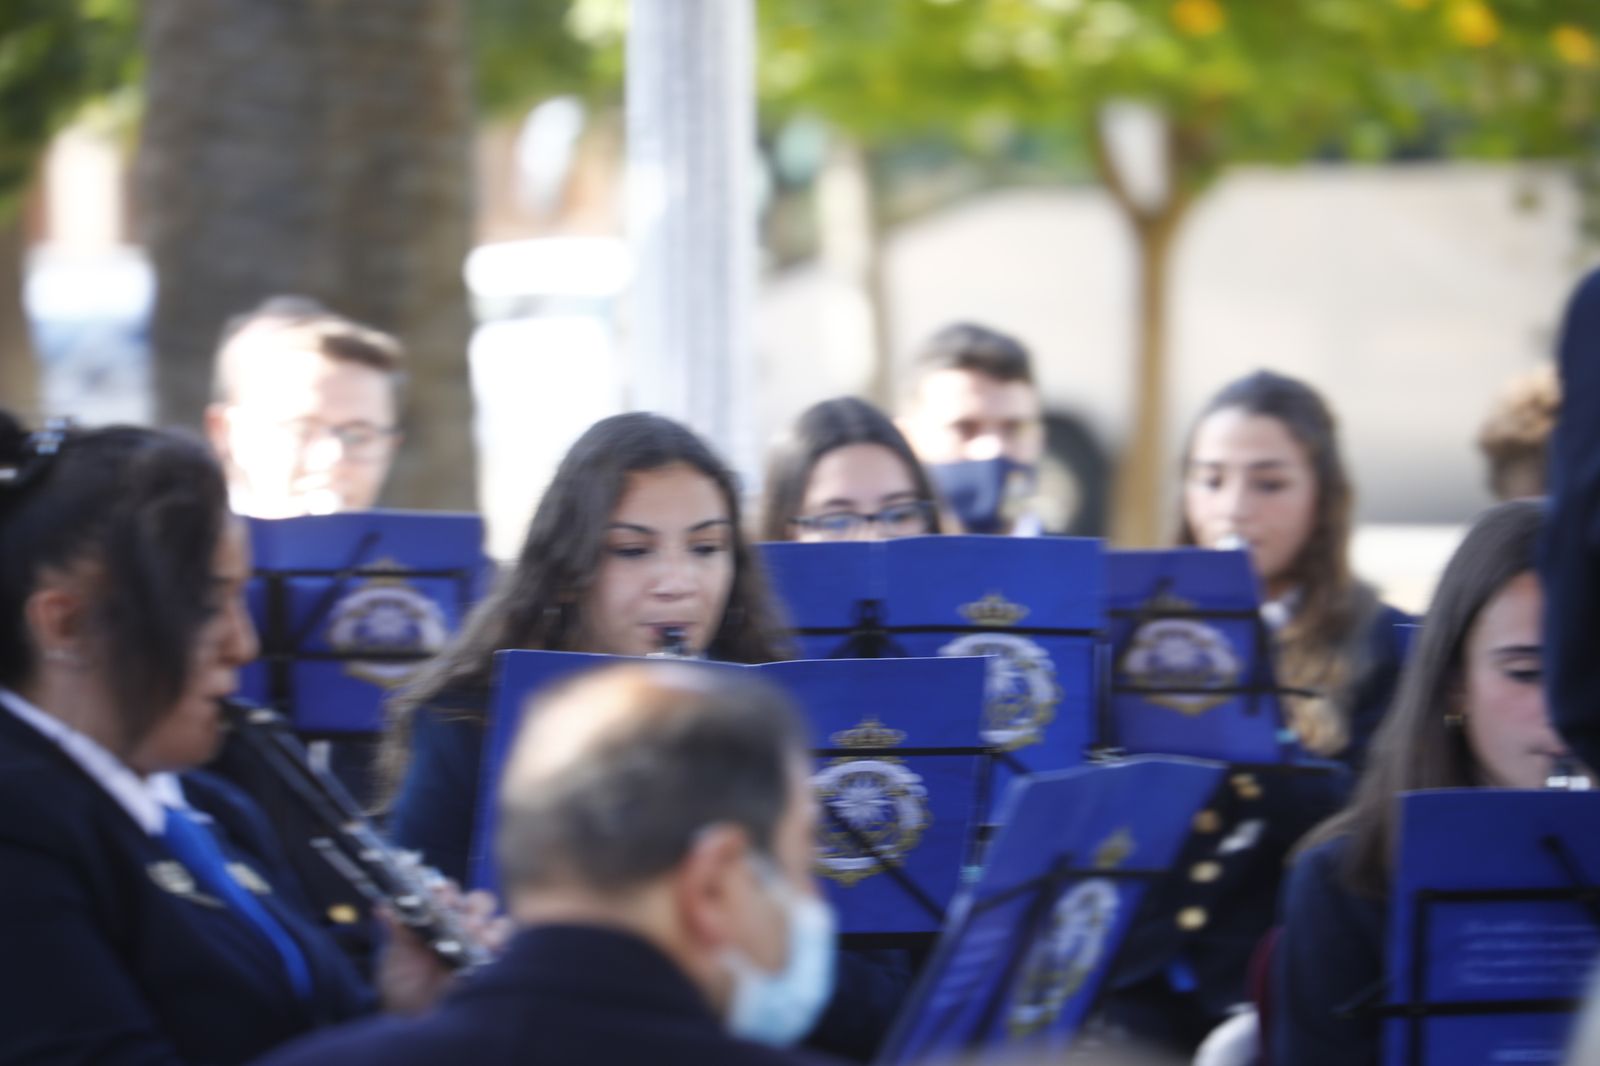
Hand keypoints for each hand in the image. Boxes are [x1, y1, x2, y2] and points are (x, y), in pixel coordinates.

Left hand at [374, 881, 510, 1015]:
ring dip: (487, 922)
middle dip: (470, 904)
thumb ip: (396, 931)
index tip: (439, 893)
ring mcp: (479, 944)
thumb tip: (382, 907)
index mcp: (439, 916)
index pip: (449, 892)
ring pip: (497, 920)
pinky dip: (499, 940)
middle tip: (458, 914)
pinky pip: (504, 945)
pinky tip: (488, 946)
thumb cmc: (401, 983)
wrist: (410, 1017)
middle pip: (479, 901)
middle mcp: (463, 925)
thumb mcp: (395, 956)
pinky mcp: (490, 963)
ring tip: (473, 931)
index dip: (446, 889)